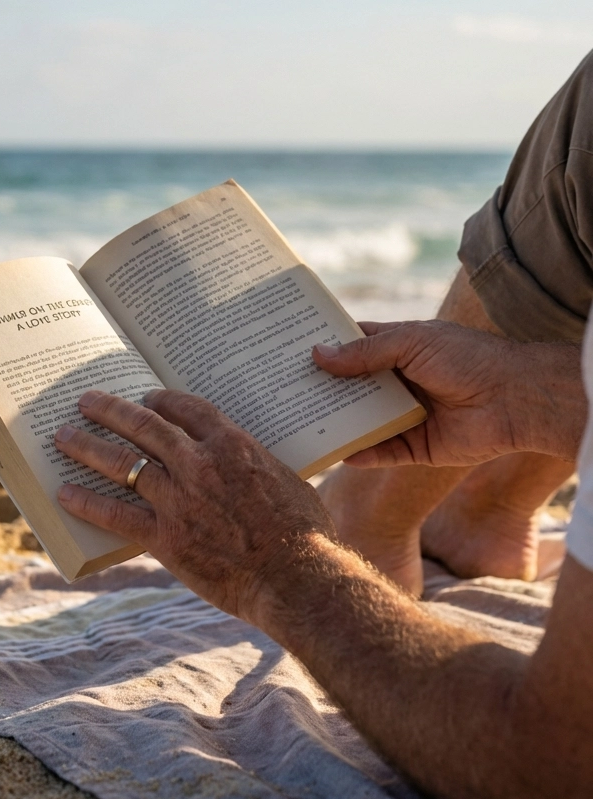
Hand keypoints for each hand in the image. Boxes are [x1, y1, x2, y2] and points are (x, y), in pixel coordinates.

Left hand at [54, 389, 333, 625]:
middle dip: (111, 410)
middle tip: (86, 401)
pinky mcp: (166, 537)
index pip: (187, 408)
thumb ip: (256, 466)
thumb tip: (246, 463)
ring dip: (87, 447)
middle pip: (144, 426)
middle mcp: (199, 463)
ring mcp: (179, 499)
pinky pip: (116, 515)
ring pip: (122, 463)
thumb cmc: (305, 534)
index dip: (161, 400)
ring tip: (63, 436)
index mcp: (232, 444)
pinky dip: (87, 503)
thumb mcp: (287, 480)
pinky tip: (65, 494)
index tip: (146, 398)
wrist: (299, 580)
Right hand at [312, 320, 583, 466]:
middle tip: (282, 389)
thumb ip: (365, 352)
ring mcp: (405, 415)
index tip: (288, 350)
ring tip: (297, 422)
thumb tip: (317, 355)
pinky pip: (381, 453)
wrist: (516, 400)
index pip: (353, 346)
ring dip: (335, 422)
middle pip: (351, 387)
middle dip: (322, 389)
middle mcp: (398, 382)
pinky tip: (336, 454)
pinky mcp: (415, 447)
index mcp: (398, 349)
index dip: (324, 347)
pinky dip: (361, 454)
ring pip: (362, 421)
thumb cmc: (468, 359)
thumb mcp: (411, 344)